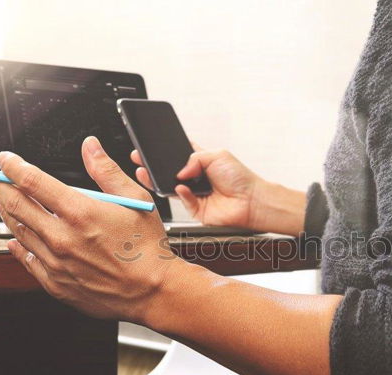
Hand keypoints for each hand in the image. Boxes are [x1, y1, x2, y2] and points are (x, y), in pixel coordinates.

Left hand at [0, 136, 181, 323]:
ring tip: (6, 203)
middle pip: (16, 205)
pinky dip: (18, 247)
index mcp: (80, 213)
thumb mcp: (136, 200)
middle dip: (2, 187)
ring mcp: (56, 262)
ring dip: (8, 213)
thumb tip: (90, 148)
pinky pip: (27, 261)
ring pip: (18, 232)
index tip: (6, 160)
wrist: (153, 291)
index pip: (31, 182)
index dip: (12, 166)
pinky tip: (17, 240)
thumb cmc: (147, 248)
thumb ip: (107, 171)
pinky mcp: (56, 283)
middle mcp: (62, 238)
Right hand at [131, 146, 262, 228]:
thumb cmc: (240, 178)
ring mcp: (194, 195)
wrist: (251, 200)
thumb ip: (194, 157)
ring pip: (170, 188)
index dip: (163, 152)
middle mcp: (195, 179)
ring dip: (158, 181)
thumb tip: (180, 170)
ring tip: (148, 172)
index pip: (177, 155)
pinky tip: (182, 187)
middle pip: (168, 172)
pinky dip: (180, 193)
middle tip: (139, 158)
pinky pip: (182, 201)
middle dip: (153, 166)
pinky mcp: (195, 210)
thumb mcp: (216, 155)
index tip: (148, 146)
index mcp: (200, 162)